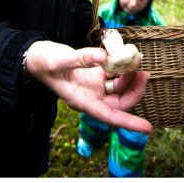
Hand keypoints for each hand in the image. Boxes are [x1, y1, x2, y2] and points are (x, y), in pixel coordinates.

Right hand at [23, 40, 151, 133]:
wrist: (35, 57)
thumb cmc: (43, 63)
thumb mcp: (60, 60)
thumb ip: (82, 58)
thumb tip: (104, 56)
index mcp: (82, 101)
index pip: (110, 116)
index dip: (129, 122)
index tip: (148, 128)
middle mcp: (91, 96)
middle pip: (120, 100)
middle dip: (135, 88)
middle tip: (143, 71)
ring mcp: (94, 86)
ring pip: (120, 86)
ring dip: (131, 74)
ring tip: (136, 57)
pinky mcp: (95, 74)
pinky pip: (114, 73)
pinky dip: (122, 65)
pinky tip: (127, 54)